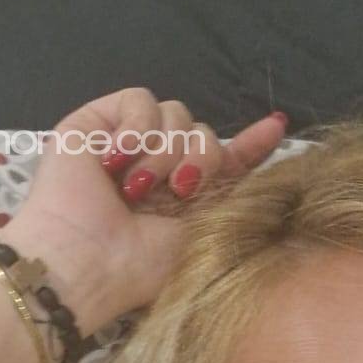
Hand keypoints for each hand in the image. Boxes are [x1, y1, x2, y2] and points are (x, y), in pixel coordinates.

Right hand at [0, 88, 288, 336]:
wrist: (87, 263)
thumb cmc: (142, 264)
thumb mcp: (204, 227)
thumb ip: (235, 185)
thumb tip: (271, 141)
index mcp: (181, 197)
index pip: (221, 158)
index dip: (250, 143)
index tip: (276, 126)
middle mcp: (155, 168)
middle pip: (203, 132)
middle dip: (202, 159)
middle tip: (179, 191)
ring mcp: (125, 145)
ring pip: (176, 114)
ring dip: (165, 151)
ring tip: (137, 187)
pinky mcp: (95, 124)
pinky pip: (140, 99)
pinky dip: (138, 127)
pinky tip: (119, 160)